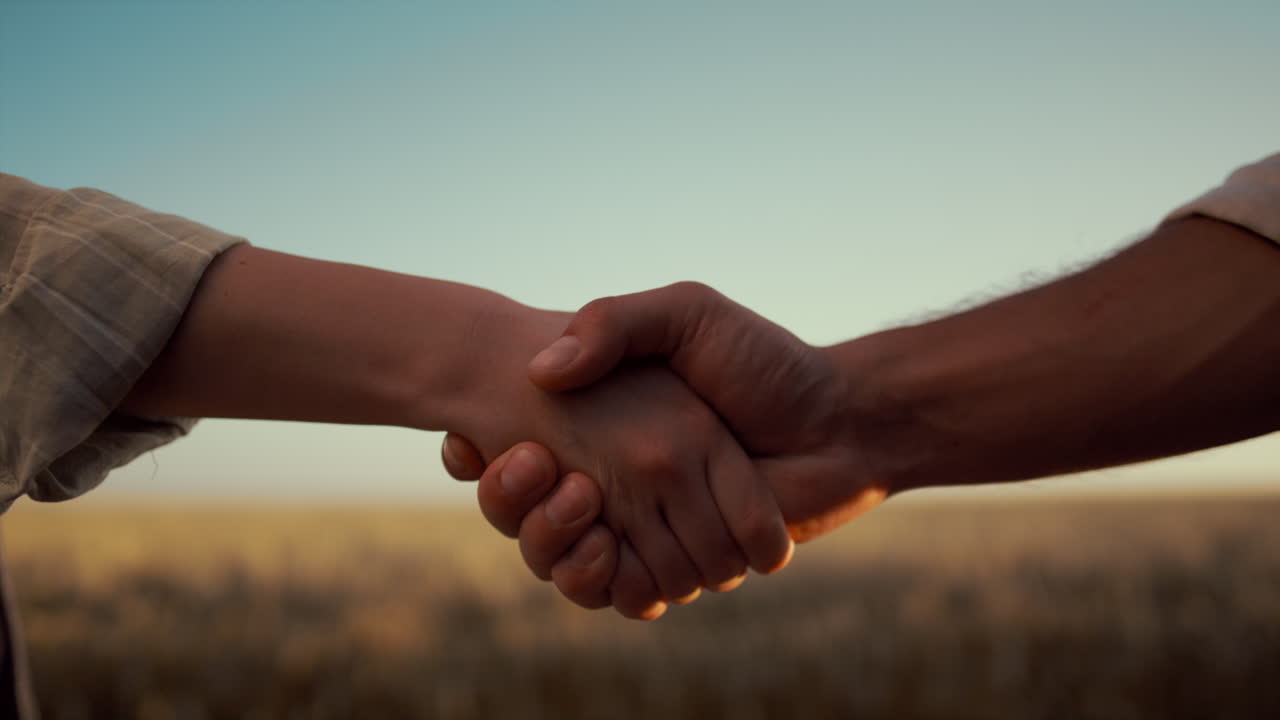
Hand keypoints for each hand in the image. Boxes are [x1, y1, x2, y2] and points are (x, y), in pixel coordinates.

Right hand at [445, 301, 791, 617]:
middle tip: (532, 466)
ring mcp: (647, 529)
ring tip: (578, 503)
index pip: (516, 459)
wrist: (842, 423)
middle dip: (510, 504)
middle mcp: (616, 483)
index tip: (465, 443)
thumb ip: (614, 324)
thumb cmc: (766, 362)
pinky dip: (606, 582)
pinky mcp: (680, 567)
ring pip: (563, 563)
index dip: (485, 463)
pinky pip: (620, 595)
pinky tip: (607, 547)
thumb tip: (542, 371)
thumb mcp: (687, 314)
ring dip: (552, 544)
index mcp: (606, 431)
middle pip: (524, 519)